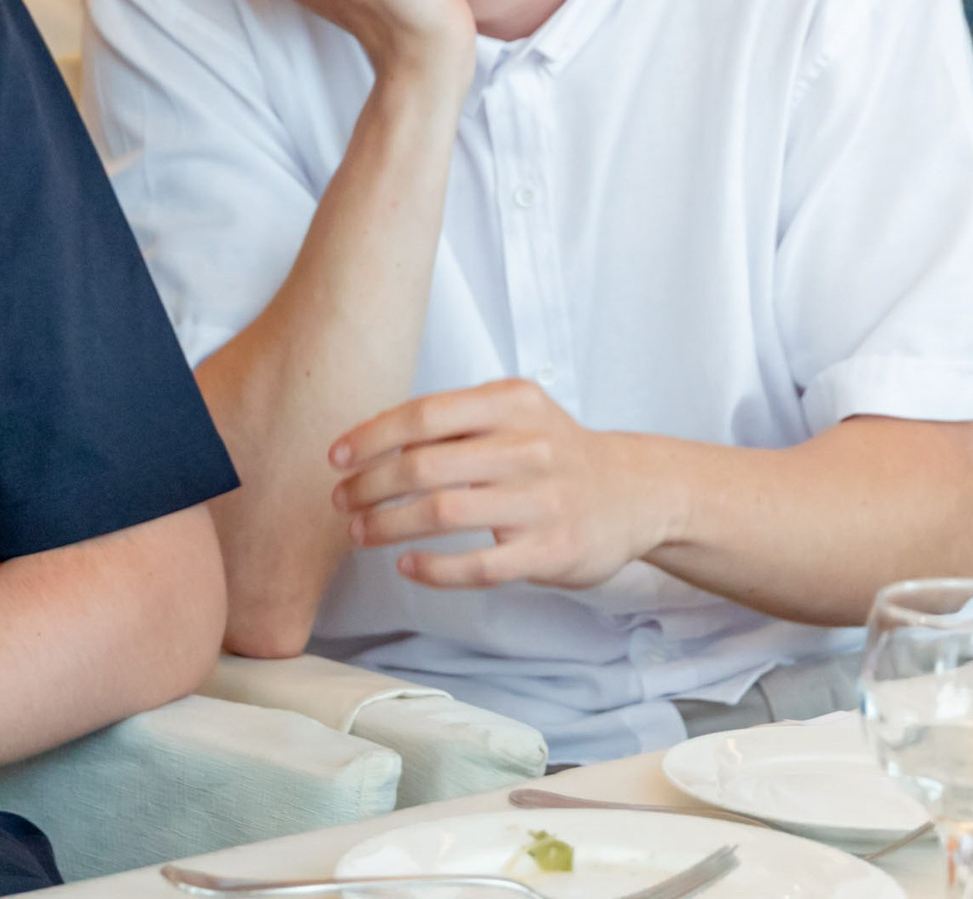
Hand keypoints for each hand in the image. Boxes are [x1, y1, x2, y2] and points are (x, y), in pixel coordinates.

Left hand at [329, 380, 675, 589]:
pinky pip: (478, 565)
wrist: (636, 492)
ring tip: (360, 531)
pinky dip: (433, 569)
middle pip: (423, 467)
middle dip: (368, 486)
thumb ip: (454, 422)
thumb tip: (370, 444)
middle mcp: (528, 448)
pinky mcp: (551, 551)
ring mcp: (542, 502)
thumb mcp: (515, 414)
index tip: (336, 458)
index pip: (423, 415)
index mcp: (512, 403)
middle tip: (340, 500)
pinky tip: (406, 564)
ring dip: (387, 525)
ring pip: (443, 514)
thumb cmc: (555, 451)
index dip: (370, 437)